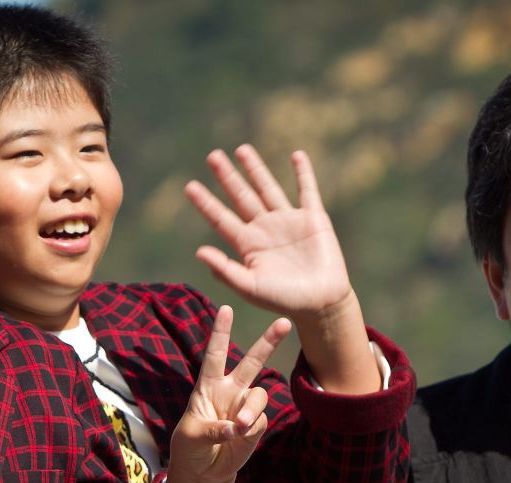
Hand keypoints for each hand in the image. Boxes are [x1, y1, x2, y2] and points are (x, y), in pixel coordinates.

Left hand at [168, 305, 290, 482]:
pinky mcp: (255, 425)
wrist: (203, 471)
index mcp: (208, 385)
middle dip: (268, 342)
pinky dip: (250, 429)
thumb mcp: (191, 436)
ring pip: (259, 396)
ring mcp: (245, 407)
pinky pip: (260, 420)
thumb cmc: (190, 447)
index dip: (220, 332)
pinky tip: (239, 437)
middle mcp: (230, 391)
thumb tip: (238, 427)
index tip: (226, 308)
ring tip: (240, 427)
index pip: (215, 354)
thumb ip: (212, 428)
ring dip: (251, 409)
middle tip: (284, 322)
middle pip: (252, 361)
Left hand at [185, 145, 354, 318]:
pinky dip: (303, 173)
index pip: (221, 219)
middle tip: (212, 156)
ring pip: (268, 188)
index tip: (189, 186)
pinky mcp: (314, 219)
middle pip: (241, 196)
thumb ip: (225, 270)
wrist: (321, 304)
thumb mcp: (250, 287)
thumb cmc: (284, 300)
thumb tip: (198, 252)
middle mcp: (265, 229)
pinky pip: (307, 191)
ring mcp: (288, 222)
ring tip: (241, 149)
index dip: (206, 203)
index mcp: (248, 245)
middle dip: (227, 177)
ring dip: (256, 169)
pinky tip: (296, 155)